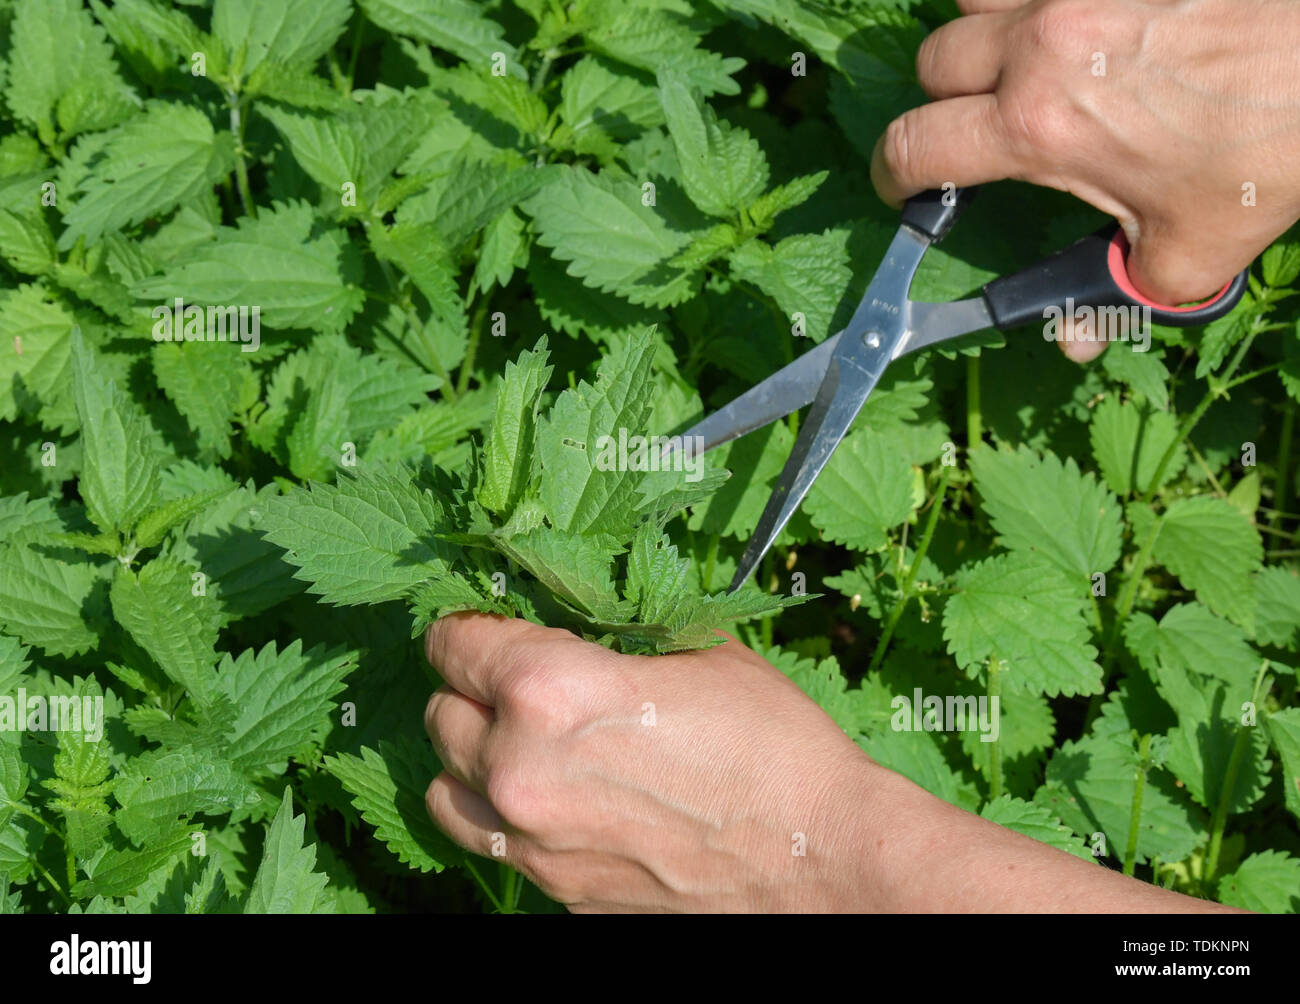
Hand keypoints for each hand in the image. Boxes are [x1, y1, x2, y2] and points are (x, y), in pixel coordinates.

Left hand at [423, 613, 881, 910]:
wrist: (823, 857)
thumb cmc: (772, 743)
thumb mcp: (694, 651)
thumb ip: (611, 637)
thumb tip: (573, 624)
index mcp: (547, 690)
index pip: (452, 645)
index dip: (467, 627)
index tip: (485, 627)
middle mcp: (519, 769)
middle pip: (440, 717)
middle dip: (470, 692)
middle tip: (513, 683)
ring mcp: (534, 844)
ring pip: (445, 791)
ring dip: (472, 760)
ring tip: (519, 745)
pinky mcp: (557, 893)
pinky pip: (497, 846)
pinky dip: (509, 818)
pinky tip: (561, 800)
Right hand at [872, 0, 1299, 360]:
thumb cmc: (1271, 147)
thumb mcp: (1193, 247)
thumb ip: (1117, 297)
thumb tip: (1073, 341)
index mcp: (1039, 124)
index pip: (915, 143)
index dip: (896, 172)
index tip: (910, 187)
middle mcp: (1041, 43)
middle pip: (936, 60)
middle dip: (943, 100)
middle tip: (980, 127)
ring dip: (984, 32)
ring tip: (1023, 62)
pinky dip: (1033, 0)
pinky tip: (1073, 28)